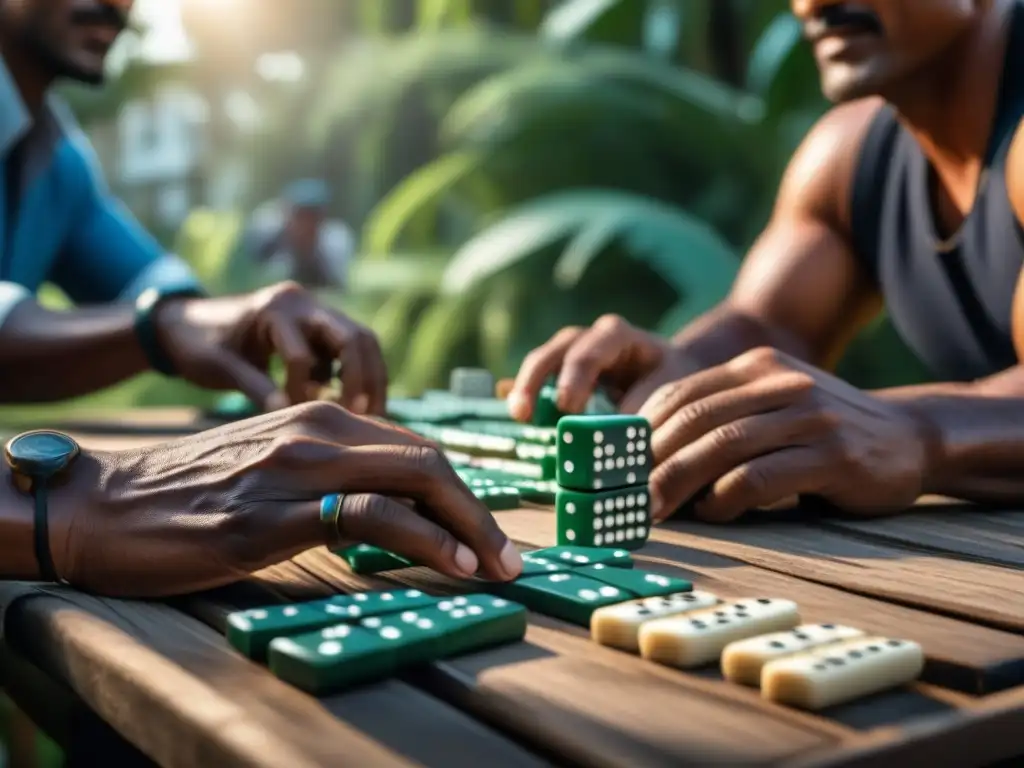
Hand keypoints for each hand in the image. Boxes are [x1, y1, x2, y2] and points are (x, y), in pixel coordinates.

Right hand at [47, 402, 522, 597]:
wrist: (106, 504)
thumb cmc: (191, 492)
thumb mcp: (271, 465)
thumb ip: (329, 473)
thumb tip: (390, 510)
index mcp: (320, 417)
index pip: (415, 447)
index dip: (461, 491)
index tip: (485, 532)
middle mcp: (317, 430)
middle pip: (429, 458)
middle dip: (479, 509)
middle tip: (510, 556)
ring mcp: (297, 468)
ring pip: (414, 477)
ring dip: (469, 526)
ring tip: (497, 566)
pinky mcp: (274, 514)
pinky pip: (372, 515)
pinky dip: (425, 538)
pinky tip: (452, 565)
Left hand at [155, 281, 387, 414]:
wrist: (186, 323)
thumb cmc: (197, 344)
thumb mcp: (220, 368)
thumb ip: (256, 388)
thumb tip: (293, 415)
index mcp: (276, 308)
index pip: (303, 356)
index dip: (301, 392)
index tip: (293, 415)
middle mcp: (304, 302)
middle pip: (354, 338)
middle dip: (363, 381)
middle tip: (364, 419)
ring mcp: (316, 311)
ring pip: (362, 341)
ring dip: (371, 377)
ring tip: (370, 414)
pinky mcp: (320, 326)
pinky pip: (352, 348)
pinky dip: (358, 374)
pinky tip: (354, 402)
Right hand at [508, 315, 686, 420]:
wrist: (672, 370)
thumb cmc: (671, 377)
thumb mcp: (667, 389)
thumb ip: (643, 408)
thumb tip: (619, 441)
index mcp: (617, 336)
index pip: (590, 350)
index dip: (575, 376)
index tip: (566, 406)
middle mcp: (589, 339)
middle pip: (555, 351)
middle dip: (536, 379)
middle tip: (525, 412)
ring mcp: (570, 354)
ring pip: (541, 361)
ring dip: (526, 389)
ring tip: (519, 416)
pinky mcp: (560, 373)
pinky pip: (537, 378)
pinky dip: (524, 392)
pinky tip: (510, 407)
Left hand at [641, 347, 932, 522]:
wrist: (910, 437)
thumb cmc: (823, 436)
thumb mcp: (772, 410)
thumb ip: (724, 423)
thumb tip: (652, 466)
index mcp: (756, 368)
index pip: (682, 394)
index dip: (642, 431)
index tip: (616, 466)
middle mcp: (779, 383)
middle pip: (696, 419)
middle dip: (652, 460)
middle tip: (623, 496)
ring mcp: (809, 417)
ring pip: (723, 445)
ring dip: (679, 480)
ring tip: (653, 511)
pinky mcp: (833, 455)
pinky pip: (763, 475)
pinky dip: (728, 496)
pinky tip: (713, 512)